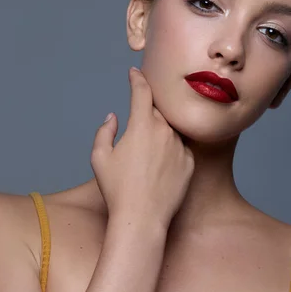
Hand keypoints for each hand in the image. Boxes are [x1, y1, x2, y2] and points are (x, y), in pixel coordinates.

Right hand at [91, 68, 194, 229]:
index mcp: (142, 125)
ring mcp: (180, 146)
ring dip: (159, 133)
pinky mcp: (190, 162)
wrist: (142, 218)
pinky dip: (170, 150)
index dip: (138, 79)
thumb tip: (113, 117)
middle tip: (135, 130)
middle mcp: (165, 131)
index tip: (135, 72)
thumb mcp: (100, 158)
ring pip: (170, 129)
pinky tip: (158, 168)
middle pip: (157, 111)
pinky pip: (180, 148)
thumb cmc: (117, 189)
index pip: (142, 91)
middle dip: (146, 113)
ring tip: (146, 155)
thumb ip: (105, 131)